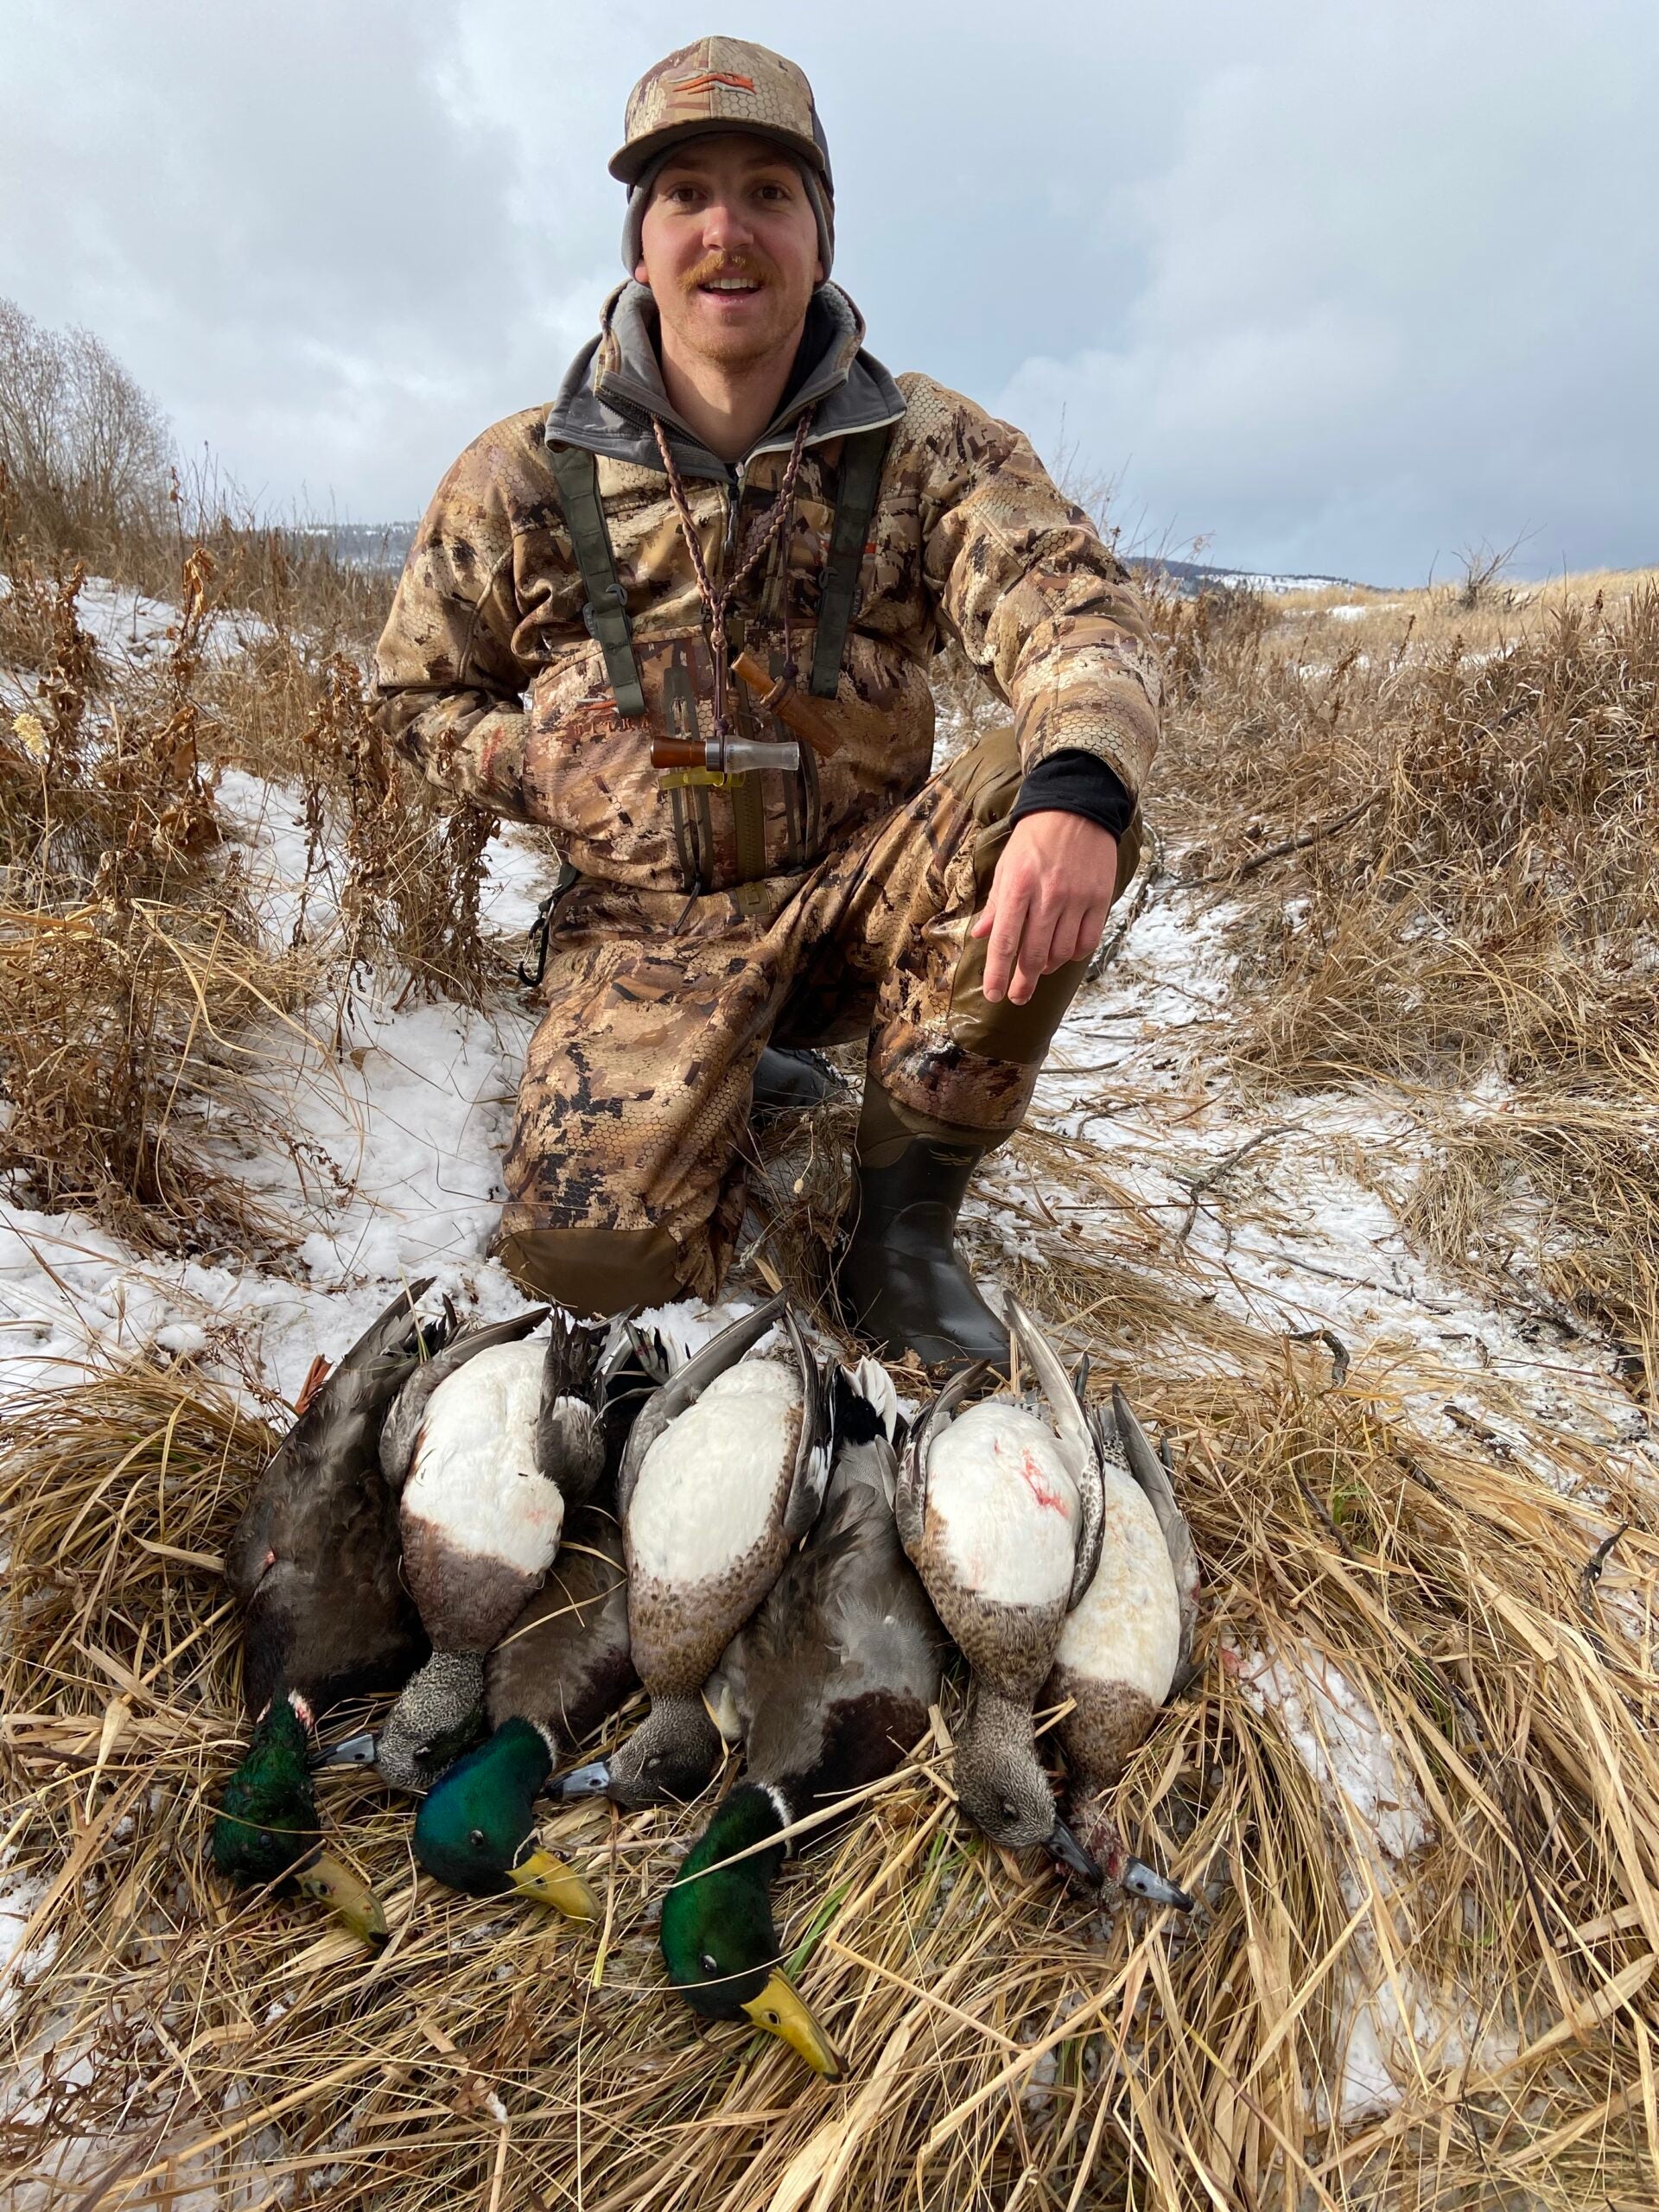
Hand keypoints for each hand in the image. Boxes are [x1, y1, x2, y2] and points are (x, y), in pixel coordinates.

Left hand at [971, 812, 1118, 1005]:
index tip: (994, 995)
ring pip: (1060, 953)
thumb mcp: (1007, 865)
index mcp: (1018, 887)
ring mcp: (1077, 899)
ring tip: (1038, 969)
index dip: (997, 973)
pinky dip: (1073, 955)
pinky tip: (1062, 954)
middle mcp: (1048, 896)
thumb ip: (996, 904)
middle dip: (1022, 982)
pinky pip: (1086, 942)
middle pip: (1033, 954)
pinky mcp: (1100, 899)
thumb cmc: (1035, 837)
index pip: (1005, 941)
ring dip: (1046, 967)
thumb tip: (980, 935)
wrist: (1077, 807)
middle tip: (1016, 997)